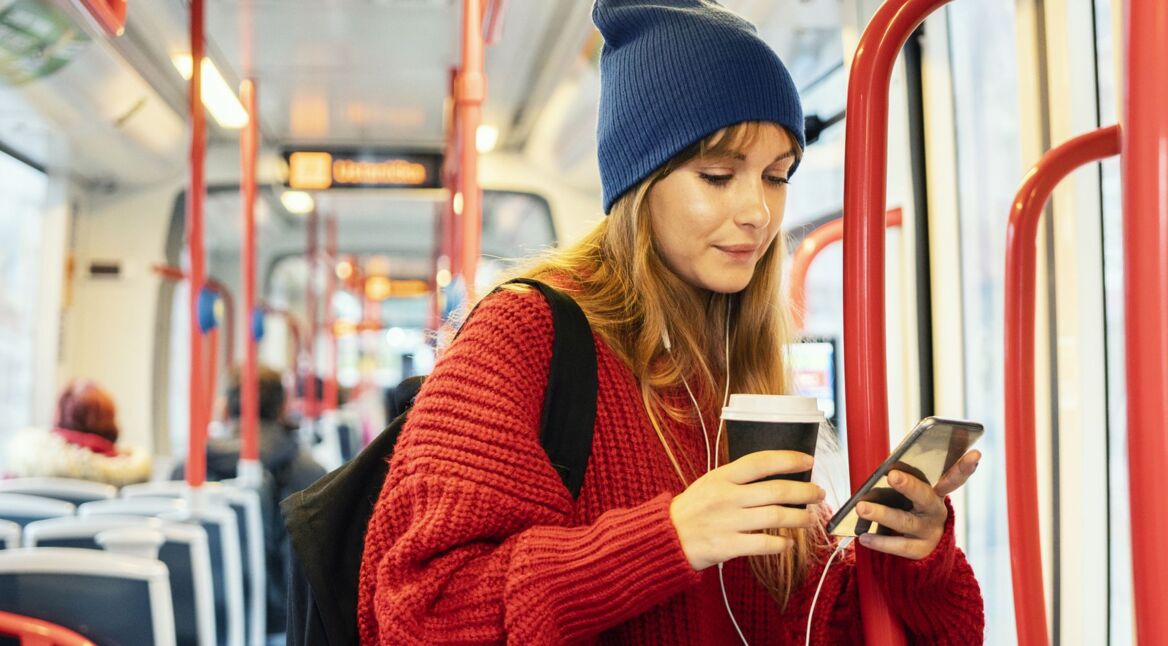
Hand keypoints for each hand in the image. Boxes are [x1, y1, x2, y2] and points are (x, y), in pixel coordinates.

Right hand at [669, 450, 825, 570]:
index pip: (761, 462)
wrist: (666, 536)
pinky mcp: (728, 546)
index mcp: (722, 477)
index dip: (788, 459)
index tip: (808, 460)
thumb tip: (775, 475)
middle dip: (804, 492)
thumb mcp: (709, 483)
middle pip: (776, 491)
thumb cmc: (692, 508)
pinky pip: (764, 544)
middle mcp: (727, 497)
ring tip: (809, 519)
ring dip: (799, 518)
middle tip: (818, 493)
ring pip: (775, 517)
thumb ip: (738, 479)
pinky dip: (781, 544)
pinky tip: (788, 543)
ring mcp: (728, 522)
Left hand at [856, 450, 981, 559]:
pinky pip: (898, 546)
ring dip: (881, 513)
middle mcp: (935, 511)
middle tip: (892, 475)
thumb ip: (906, 484)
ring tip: (861, 508)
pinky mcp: (919, 551)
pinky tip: (864, 536)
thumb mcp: (913, 497)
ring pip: (905, 522)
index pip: (953, 478)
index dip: (965, 467)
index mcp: (936, 492)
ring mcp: (929, 532)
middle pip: (924, 497)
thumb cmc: (910, 511)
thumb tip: (883, 472)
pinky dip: (879, 541)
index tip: (975, 455)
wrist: (924, 551)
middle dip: (909, 485)